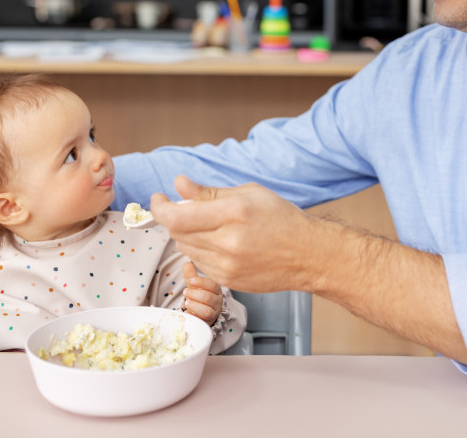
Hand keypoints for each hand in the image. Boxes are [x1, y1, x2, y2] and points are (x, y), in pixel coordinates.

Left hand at [150, 175, 316, 292]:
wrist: (307, 255)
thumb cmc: (282, 220)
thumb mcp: (248, 194)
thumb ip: (209, 192)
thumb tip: (179, 185)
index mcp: (234, 213)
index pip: (178, 217)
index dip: (160, 208)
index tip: (158, 200)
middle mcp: (228, 242)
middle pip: (177, 233)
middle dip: (175, 218)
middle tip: (186, 209)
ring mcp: (227, 266)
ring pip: (186, 248)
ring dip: (188, 235)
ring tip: (211, 226)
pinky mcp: (227, 282)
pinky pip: (199, 263)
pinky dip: (201, 250)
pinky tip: (221, 244)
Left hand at [181, 262, 222, 325]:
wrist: (202, 314)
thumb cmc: (199, 297)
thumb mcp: (195, 286)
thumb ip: (191, 276)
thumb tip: (186, 263)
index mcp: (216, 290)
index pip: (212, 284)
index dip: (201, 282)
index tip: (190, 281)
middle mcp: (217, 301)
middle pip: (208, 297)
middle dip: (194, 294)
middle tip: (185, 292)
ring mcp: (214, 313)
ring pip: (207, 310)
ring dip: (194, 305)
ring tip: (186, 302)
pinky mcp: (208, 322)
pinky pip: (202, 320)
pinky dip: (194, 314)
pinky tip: (187, 311)